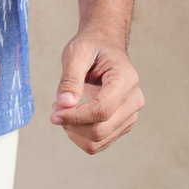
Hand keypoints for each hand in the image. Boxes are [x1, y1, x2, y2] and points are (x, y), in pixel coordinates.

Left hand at [50, 30, 143, 153]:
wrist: (105, 46)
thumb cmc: (91, 46)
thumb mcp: (76, 52)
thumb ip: (70, 78)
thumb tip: (65, 104)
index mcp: (126, 79)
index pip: (102, 110)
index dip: (75, 116)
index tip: (54, 113)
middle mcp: (134, 101)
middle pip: (101, 130)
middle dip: (72, 125)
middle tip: (55, 108)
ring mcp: (130, 115)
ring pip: (99, 141)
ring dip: (75, 132)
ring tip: (62, 110)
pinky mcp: (122, 124)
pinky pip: (100, 142)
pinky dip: (80, 135)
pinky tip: (72, 116)